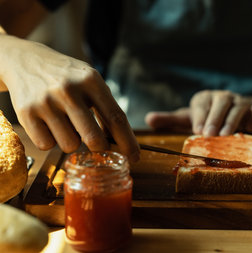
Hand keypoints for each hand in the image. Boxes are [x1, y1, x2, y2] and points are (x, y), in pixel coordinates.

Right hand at [0, 35, 139, 160]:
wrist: (25, 60)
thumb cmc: (66, 76)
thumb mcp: (90, 83)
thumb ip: (105, 108)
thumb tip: (120, 142)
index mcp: (91, 81)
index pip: (116, 118)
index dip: (128, 142)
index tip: (135, 157)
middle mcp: (69, 90)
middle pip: (94, 138)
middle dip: (100, 148)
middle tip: (98, 145)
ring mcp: (46, 102)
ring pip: (69, 145)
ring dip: (71, 141)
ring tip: (65, 123)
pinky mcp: (26, 113)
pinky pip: (46, 145)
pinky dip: (50, 140)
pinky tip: (48, 123)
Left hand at [146, 90, 251, 135]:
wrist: (240, 110)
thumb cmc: (209, 117)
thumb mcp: (190, 118)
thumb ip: (170, 120)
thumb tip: (148, 120)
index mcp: (206, 98)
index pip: (201, 103)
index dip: (199, 116)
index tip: (197, 131)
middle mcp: (224, 97)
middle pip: (221, 102)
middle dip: (216, 118)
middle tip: (210, 135)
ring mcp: (242, 101)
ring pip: (239, 105)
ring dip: (233, 119)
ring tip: (228, 135)